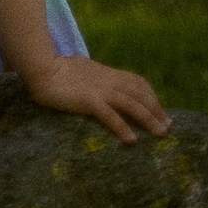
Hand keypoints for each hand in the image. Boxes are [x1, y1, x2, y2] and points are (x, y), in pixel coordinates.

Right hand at [23, 54, 170, 142]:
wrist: (40, 67)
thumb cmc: (56, 69)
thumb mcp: (81, 70)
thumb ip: (94, 77)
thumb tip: (98, 83)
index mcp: (105, 72)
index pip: (136, 81)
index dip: (150, 95)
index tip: (160, 109)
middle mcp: (106, 79)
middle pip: (139, 93)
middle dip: (156, 109)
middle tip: (167, 126)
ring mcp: (98, 89)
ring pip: (131, 103)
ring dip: (148, 118)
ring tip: (160, 133)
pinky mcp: (88, 100)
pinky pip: (110, 115)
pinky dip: (123, 127)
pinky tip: (131, 140)